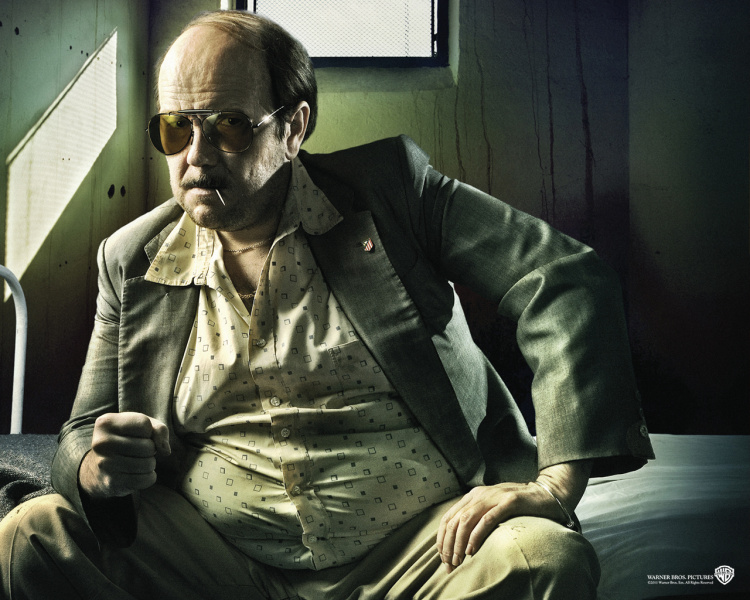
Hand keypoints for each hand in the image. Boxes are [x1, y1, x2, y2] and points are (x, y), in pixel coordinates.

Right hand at [78, 412, 170, 498]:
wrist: (98, 466)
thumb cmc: (125, 439)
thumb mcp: (140, 426)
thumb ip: (159, 429)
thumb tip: (165, 450)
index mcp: (105, 423)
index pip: (144, 424)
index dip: (148, 431)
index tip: (138, 435)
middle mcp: (101, 443)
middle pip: (148, 446)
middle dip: (151, 449)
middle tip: (138, 451)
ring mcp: (105, 464)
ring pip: (148, 464)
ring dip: (150, 463)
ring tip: (138, 461)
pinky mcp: (111, 483)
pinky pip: (146, 480)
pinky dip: (149, 477)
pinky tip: (138, 473)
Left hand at [436, 460, 590, 572]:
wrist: (545, 494)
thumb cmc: (518, 506)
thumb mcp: (492, 509)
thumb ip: (476, 519)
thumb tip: (458, 542)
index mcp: (472, 496)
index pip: (448, 518)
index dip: (442, 539)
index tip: (443, 558)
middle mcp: (479, 494)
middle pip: (454, 521)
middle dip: (448, 545)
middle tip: (449, 564)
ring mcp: (494, 497)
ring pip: (466, 520)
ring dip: (459, 543)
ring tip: (458, 560)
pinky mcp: (509, 502)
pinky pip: (487, 520)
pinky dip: (476, 535)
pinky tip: (472, 549)